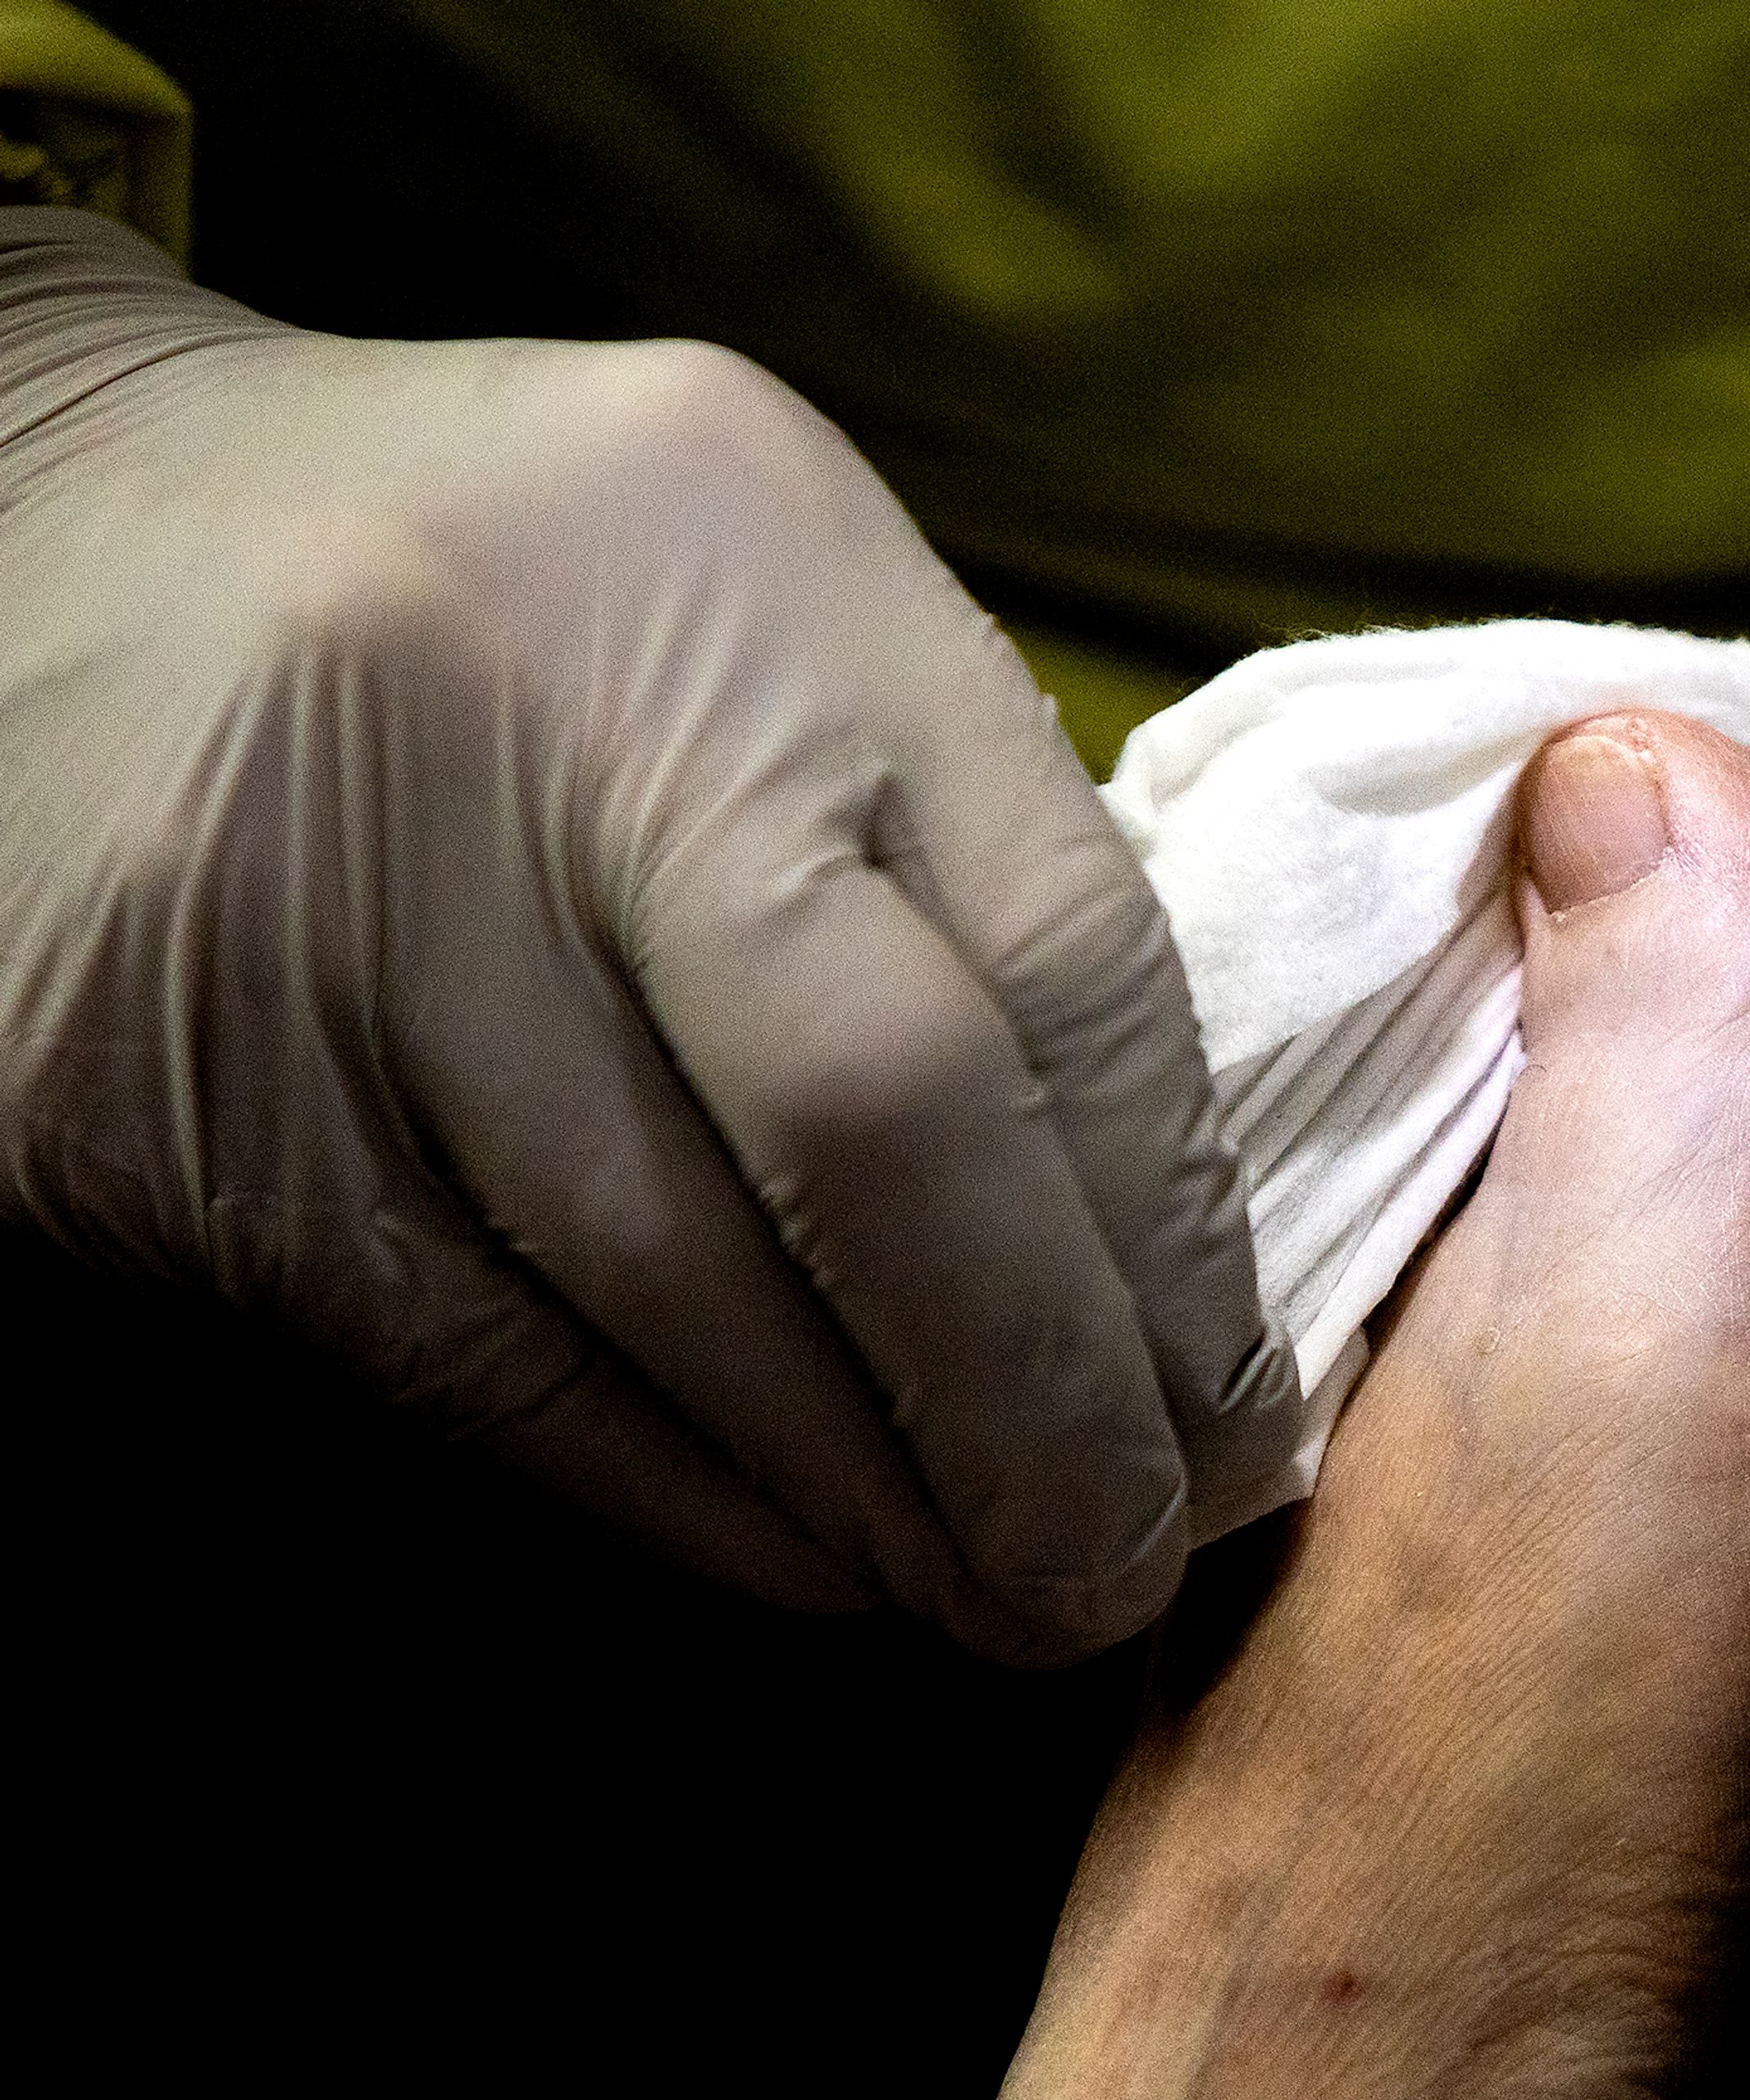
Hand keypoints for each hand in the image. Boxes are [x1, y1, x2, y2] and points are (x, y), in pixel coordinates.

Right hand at [0, 210, 1291, 1663]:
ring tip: (990, 1593)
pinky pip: (468, 1356)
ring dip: (866, 1493)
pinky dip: (664, 1493)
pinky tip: (790, 1556)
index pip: (1063, 946)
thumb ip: (953, 853)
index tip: (1235, 1406)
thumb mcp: (770, 616)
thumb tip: (1148, 1245)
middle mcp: (538, 700)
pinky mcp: (147, 1082)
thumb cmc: (504, 604)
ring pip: (668, 1287)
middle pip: (883, 1120)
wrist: (42, 529)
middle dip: (1042, 1402)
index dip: (1177, 1230)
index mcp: (758, 552)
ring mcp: (321, 893)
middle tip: (1126, 1566)